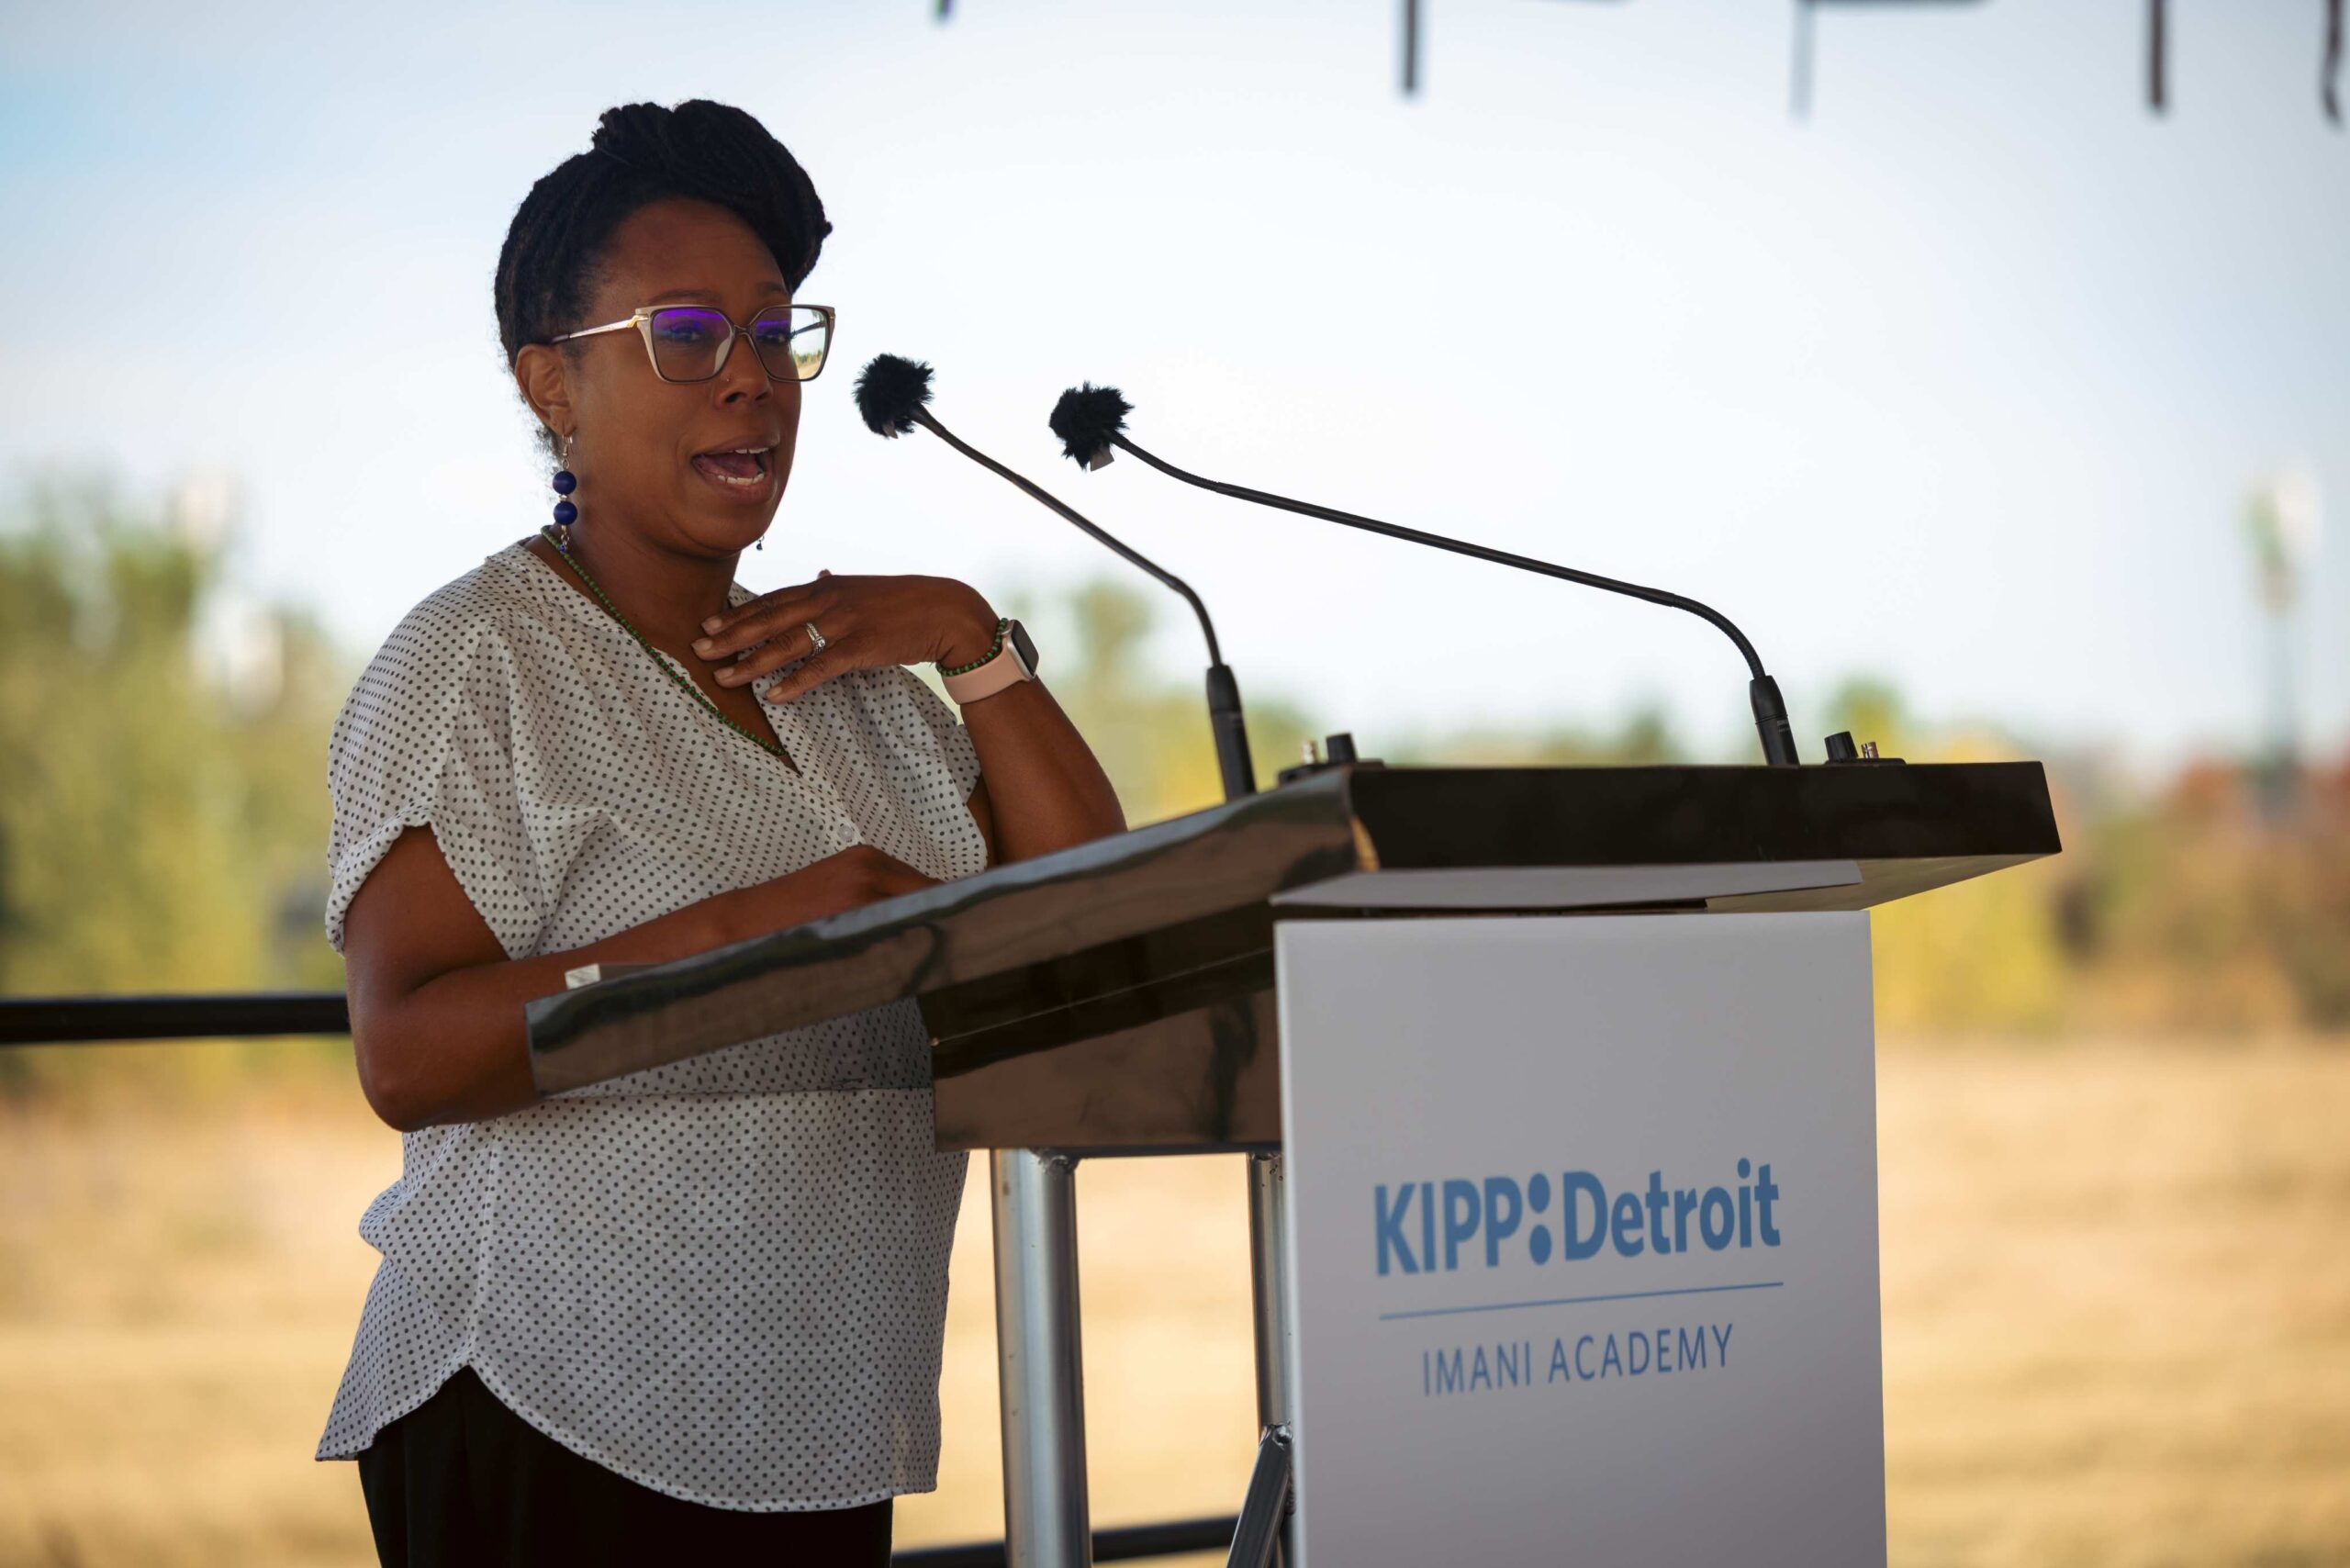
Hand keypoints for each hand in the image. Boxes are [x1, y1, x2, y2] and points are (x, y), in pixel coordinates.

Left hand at [691, 569, 997, 704]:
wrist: (945, 611)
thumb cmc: (904, 603)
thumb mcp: (863, 589)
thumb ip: (835, 587)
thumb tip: (818, 575)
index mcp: (825, 588)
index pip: (772, 600)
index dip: (738, 613)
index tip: (708, 622)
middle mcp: (827, 600)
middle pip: (768, 620)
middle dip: (730, 635)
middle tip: (699, 648)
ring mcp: (842, 623)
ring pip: (786, 644)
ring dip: (751, 661)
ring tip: (724, 676)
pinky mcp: (860, 647)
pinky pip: (820, 667)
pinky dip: (795, 682)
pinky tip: (773, 695)